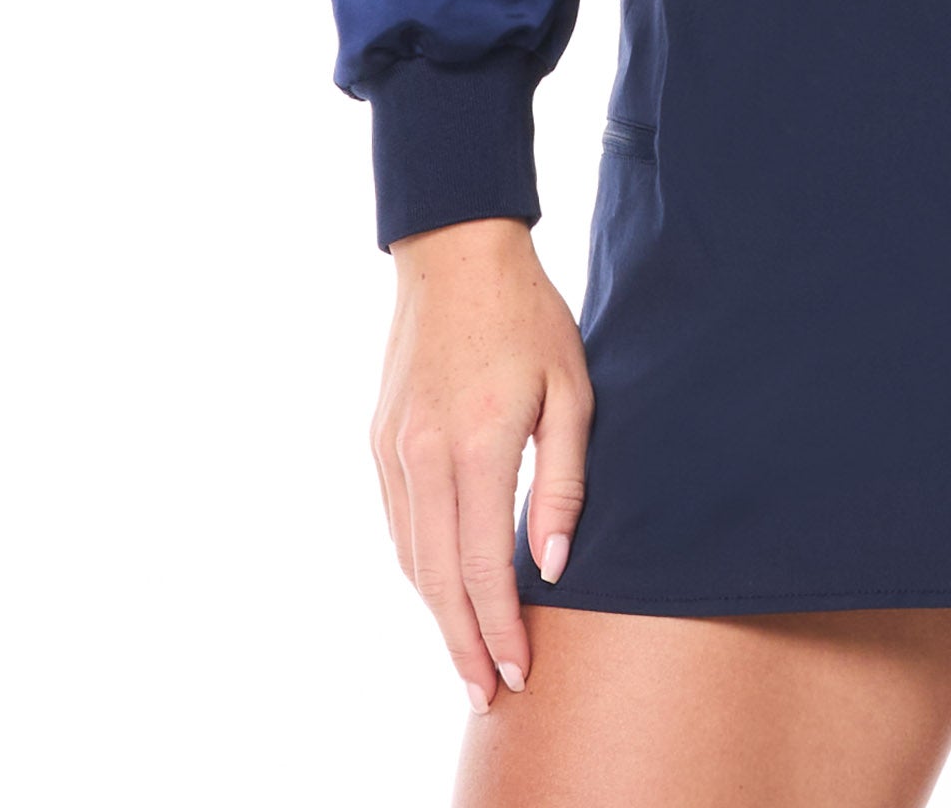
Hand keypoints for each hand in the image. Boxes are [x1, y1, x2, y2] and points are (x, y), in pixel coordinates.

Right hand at [372, 217, 591, 711]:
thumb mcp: (571, 391)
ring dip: (437, 615)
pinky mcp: (380, 440)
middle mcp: (424, 457)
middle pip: (438, 581)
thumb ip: (564, 480)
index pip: (484, 567)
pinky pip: (397, 524)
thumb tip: (554, 563)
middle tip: (487, 695)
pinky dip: (418, 567)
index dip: (501, 629)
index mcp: (478, 447)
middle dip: (464, 645)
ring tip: (468, 656)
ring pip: (410, 559)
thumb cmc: (528, 317)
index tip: (519, 673)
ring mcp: (393, 450)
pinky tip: (441, 589)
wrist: (455, 254)